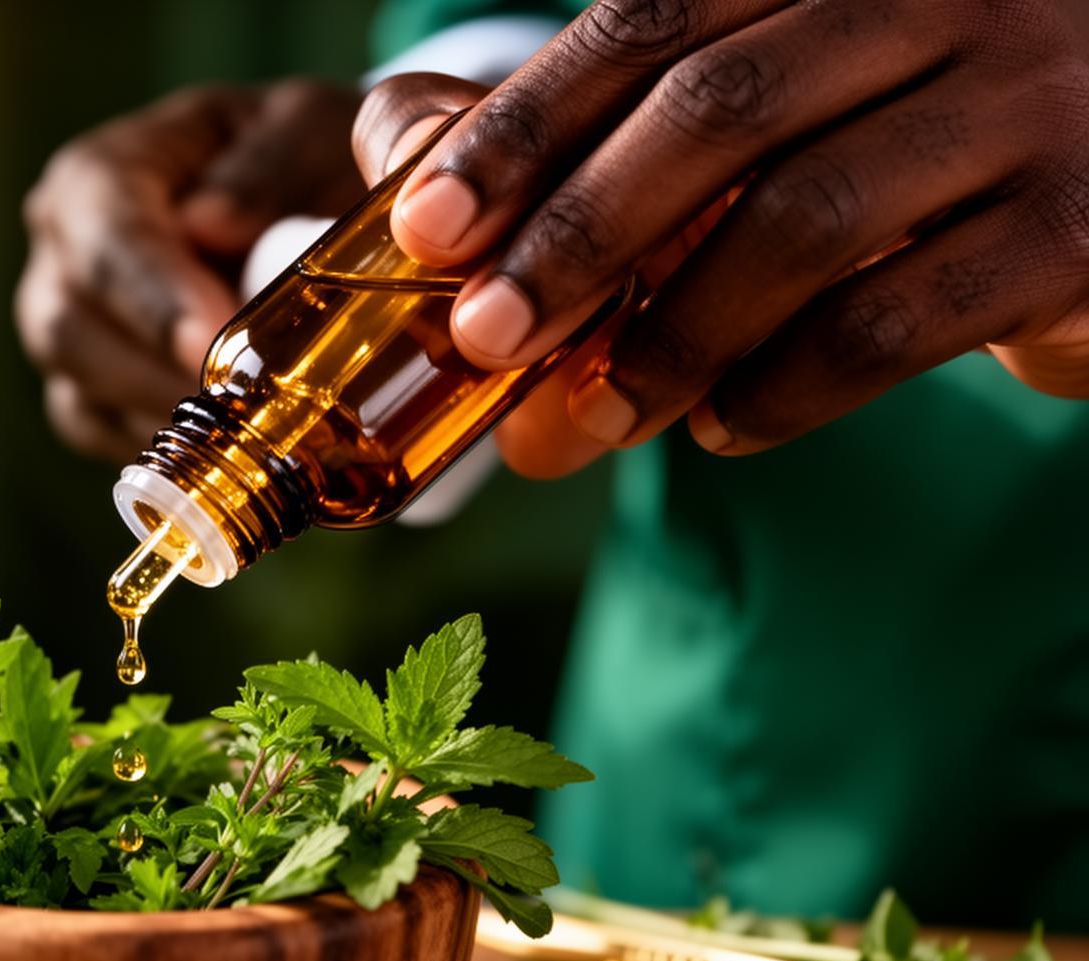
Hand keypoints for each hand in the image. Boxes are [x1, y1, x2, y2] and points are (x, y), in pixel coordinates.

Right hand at [18, 80, 362, 460]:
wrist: (306, 201)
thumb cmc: (301, 157)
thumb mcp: (307, 127)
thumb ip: (270, 164)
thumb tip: (213, 224)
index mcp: (99, 175)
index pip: (104, 235)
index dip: (152, 295)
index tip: (210, 344)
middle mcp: (60, 254)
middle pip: (68, 328)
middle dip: (156, 377)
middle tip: (243, 413)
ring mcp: (67, 329)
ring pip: (81, 394)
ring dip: (166, 424)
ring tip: (249, 438)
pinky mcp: (90, 391)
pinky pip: (107, 438)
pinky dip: (167, 455)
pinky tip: (230, 454)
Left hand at [356, 0, 1088, 475]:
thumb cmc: (899, 143)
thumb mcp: (772, 107)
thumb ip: (613, 153)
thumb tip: (436, 261)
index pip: (650, 18)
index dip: (527, 124)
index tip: (431, 228)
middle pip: (719, 110)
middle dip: (578, 235)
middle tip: (486, 334)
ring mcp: (1029, 99)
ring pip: (806, 218)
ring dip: (672, 334)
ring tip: (597, 412)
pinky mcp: (1081, 226)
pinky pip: (898, 318)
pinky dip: (784, 387)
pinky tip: (721, 425)